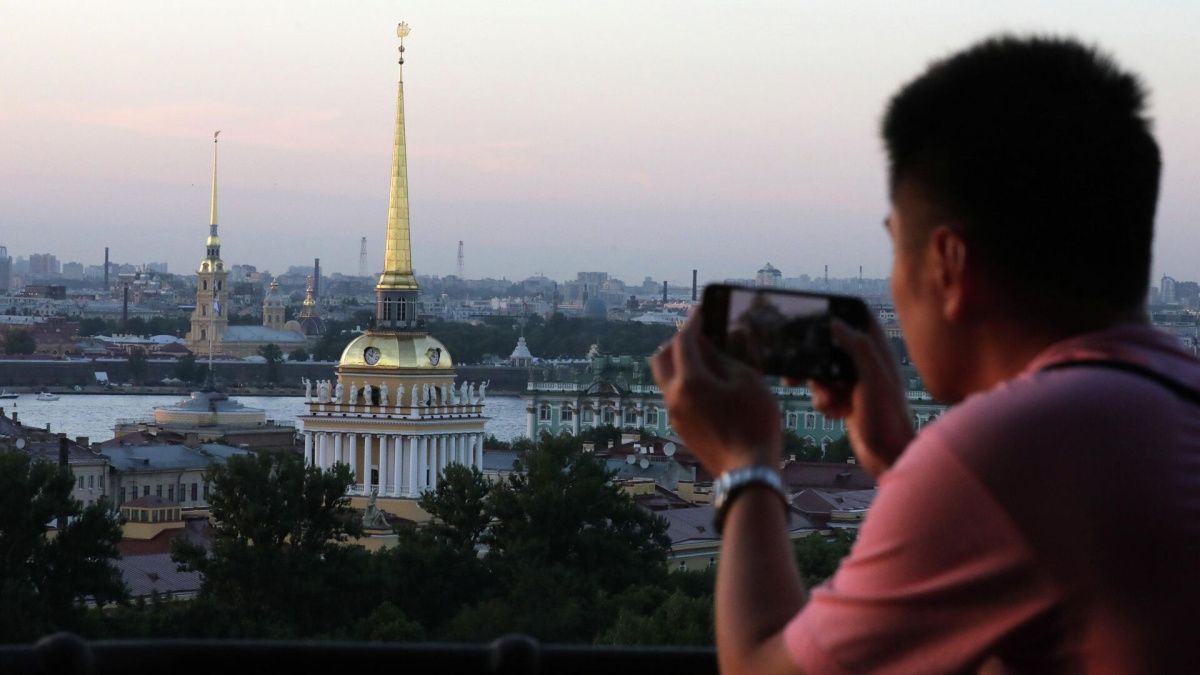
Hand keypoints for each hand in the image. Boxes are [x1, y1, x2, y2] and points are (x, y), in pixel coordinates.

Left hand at [651, 315, 781, 475]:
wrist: (748, 473)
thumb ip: (728, 355)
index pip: (683, 341)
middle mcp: (673, 397)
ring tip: (706, 359)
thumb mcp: (748, 381)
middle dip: (676, 342)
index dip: (693, 322)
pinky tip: (709, 385)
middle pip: (661, 358)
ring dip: (679, 363)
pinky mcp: (682, 428)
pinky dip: (685, 382)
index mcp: (689, 382)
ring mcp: (675, 415)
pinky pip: (676, 396)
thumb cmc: (754, 425)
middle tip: (698, 335)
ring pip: (666, 379)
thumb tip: (716, 340)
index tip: (701, 311)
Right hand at [809, 318, 913, 476]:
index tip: (815, 311)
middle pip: (832, 346)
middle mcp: (867, 363)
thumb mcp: (873, 380)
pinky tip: (837, 415)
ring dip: (819, 387)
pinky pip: (825, 394)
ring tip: (828, 401)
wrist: (889, 458)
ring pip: (823, 372)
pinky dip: (824, 403)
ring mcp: (856, 383)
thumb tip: (835, 322)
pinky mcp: (847, 401)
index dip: (839, 311)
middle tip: (795, 369)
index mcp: (877, 351)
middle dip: (815, 359)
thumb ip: (858, 348)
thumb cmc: (887, 419)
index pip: (860, 317)